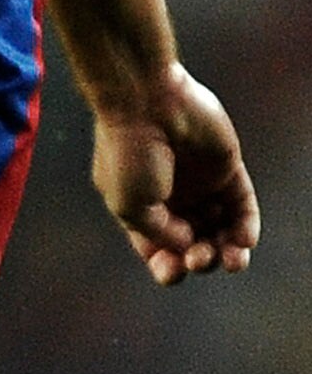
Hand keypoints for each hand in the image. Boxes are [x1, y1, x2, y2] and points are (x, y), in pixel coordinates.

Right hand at [90, 62, 259, 284]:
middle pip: (194, 243)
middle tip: (199, 257)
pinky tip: (243, 241)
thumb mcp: (130, 206)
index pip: (160, 250)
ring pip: (221, 229)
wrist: (145, 103)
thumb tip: (188, 244)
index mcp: (142, 210)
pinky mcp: (227, 170)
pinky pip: (242, 205)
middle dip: (200, 259)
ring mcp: (200, 185)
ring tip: (231, 260)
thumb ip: (161, 233)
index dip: (168, 267)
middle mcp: (172, 200)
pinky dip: (246, 226)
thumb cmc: (128, 152)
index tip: (172, 270)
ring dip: (228, 251)